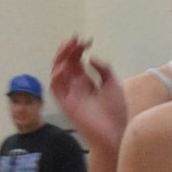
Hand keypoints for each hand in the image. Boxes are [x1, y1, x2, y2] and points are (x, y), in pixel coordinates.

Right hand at [49, 36, 129, 151]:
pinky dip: (57, 76)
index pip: (76, 61)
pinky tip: (65, 66)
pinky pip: (56, 88)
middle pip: (65, 63)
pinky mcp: (66, 104)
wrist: (115, 133)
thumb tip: (91, 58)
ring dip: (60, 58)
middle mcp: (75, 86)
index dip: (79, 49)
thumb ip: (103, 69)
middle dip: (69, 49)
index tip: (88, 40)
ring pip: (57, 72)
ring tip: (69, 47)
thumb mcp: (113, 85)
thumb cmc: (115, 112)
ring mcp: (70, 94)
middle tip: (75, 39)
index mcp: (86, 82)